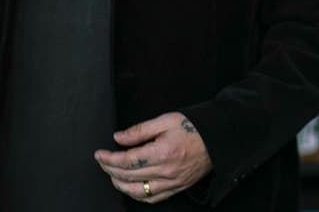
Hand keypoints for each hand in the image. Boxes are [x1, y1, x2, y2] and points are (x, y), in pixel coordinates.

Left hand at [94, 112, 212, 203]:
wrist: (218, 139)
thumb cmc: (194, 127)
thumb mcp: (167, 120)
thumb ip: (141, 130)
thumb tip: (118, 138)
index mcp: (163, 152)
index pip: (127, 160)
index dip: (108, 158)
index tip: (99, 153)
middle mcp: (166, 171)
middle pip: (128, 176)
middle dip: (109, 168)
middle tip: (103, 160)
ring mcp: (172, 182)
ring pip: (136, 191)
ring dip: (119, 184)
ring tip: (112, 173)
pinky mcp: (176, 188)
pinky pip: (151, 198)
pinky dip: (136, 195)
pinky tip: (130, 186)